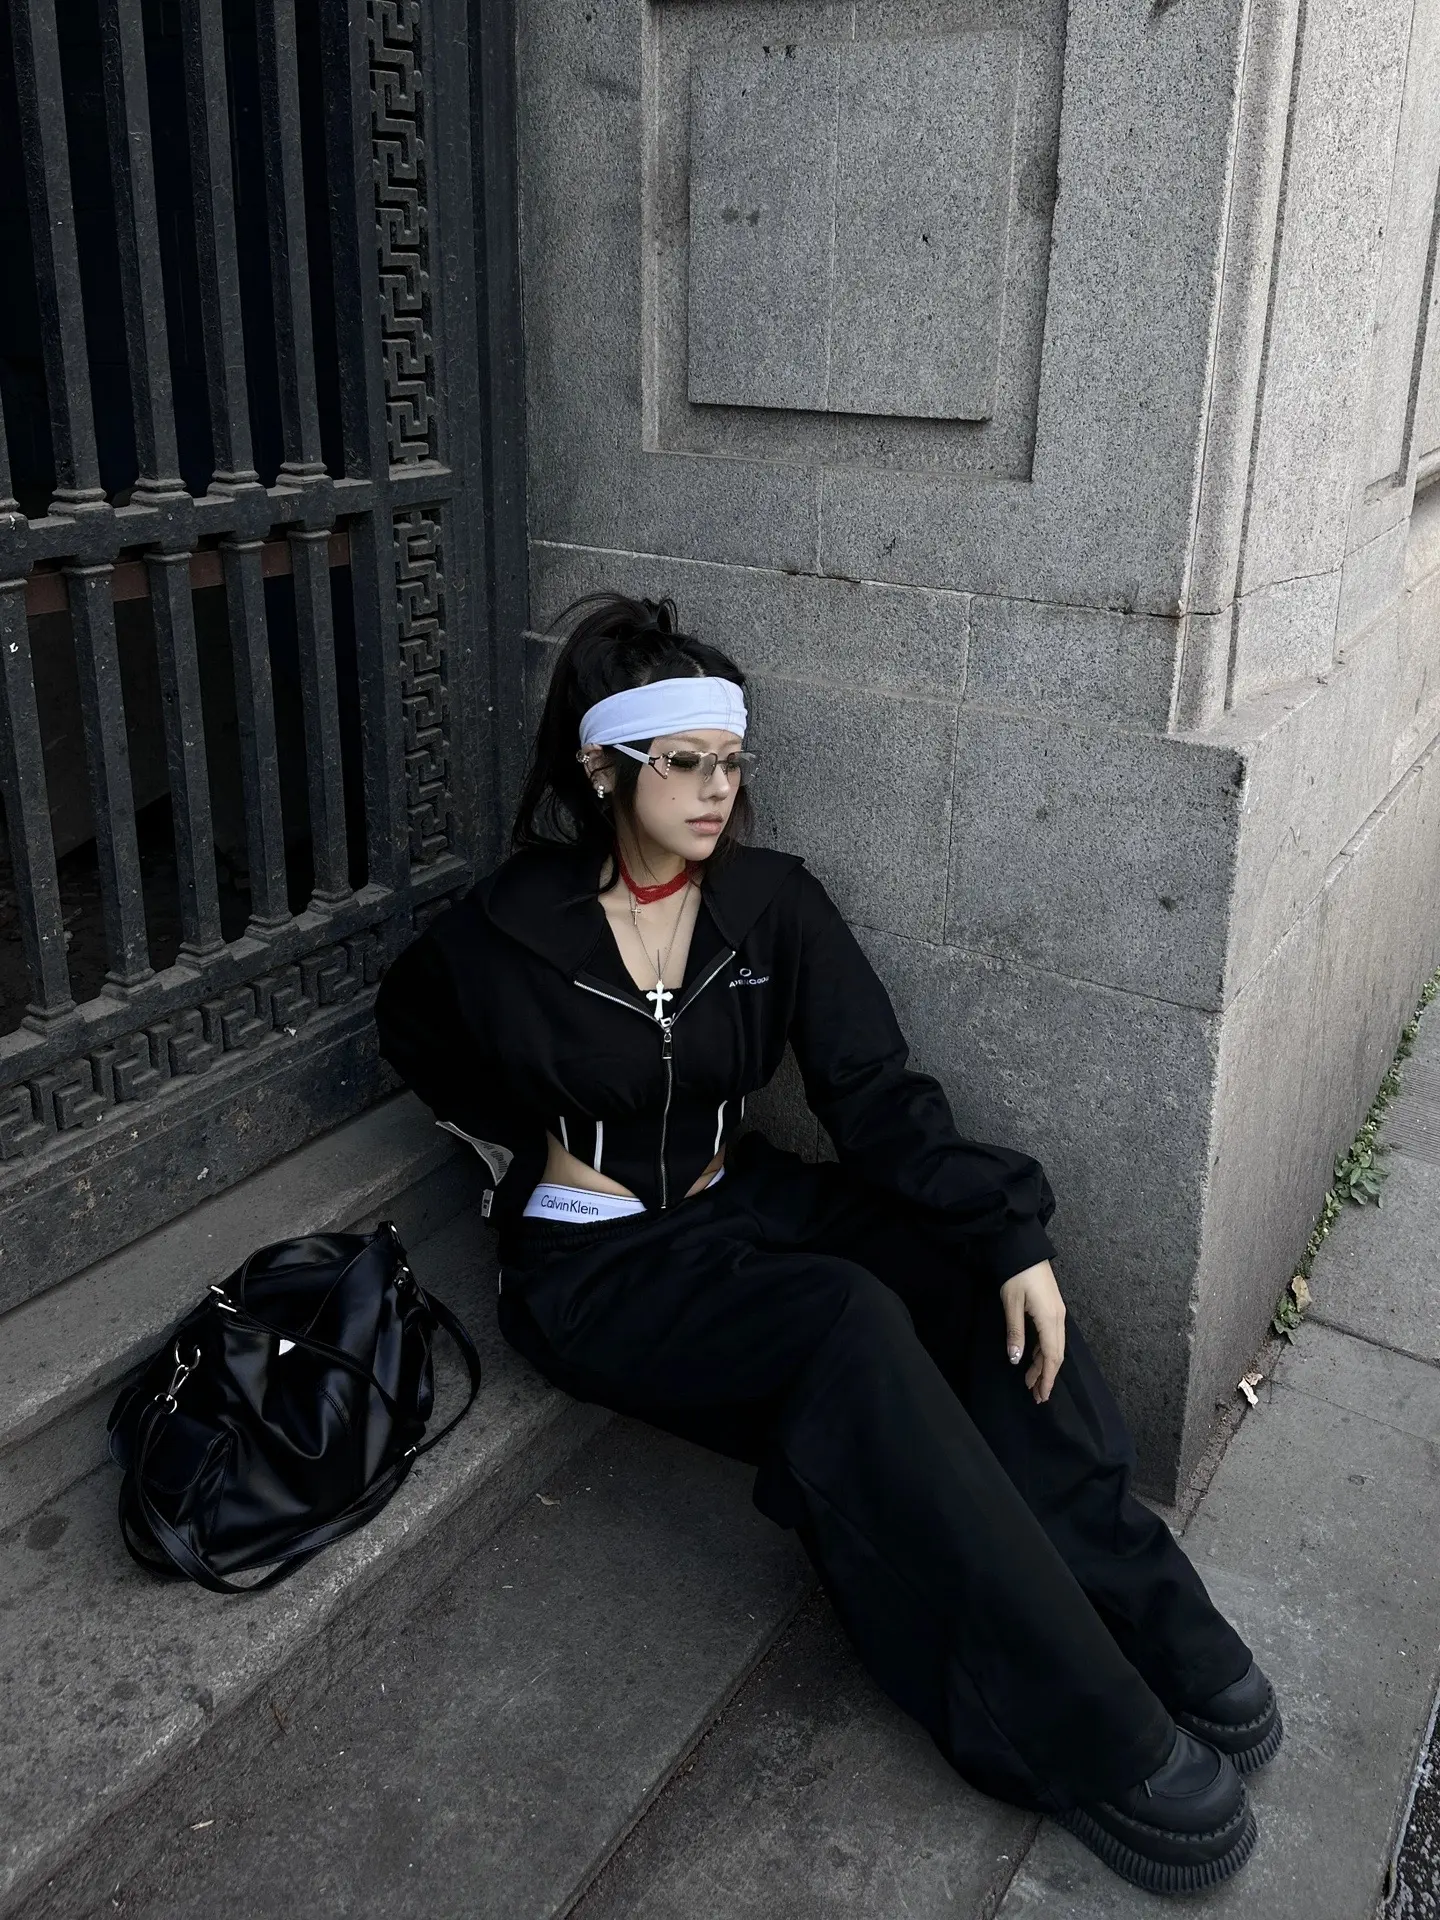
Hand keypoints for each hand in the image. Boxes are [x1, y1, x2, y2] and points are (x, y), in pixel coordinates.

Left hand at [999, 1259, 1066, 1404]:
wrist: (1024, 1249)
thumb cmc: (1016, 1274)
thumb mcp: (1011, 1304)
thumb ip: (1015, 1333)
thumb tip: (1016, 1360)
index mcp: (1050, 1319)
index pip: (1052, 1356)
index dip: (1048, 1377)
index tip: (1042, 1395)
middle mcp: (1059, 1318)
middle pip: (1056, 1354)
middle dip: (1047, 1376)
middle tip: (1037, 1395)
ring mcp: (1058, 1312)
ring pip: (1054, 1346)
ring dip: (1044, 1364)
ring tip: (1031, 1382)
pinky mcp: (1053, 1308)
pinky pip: (1052, 1336)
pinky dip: (1044, 1351)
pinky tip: (1033, 1358)